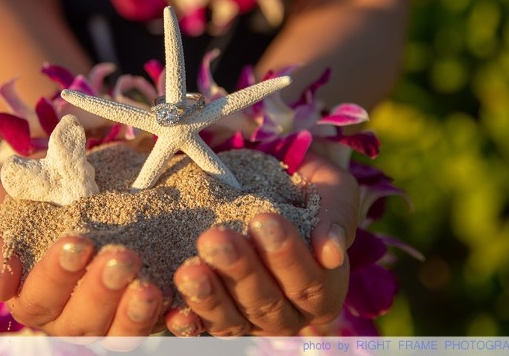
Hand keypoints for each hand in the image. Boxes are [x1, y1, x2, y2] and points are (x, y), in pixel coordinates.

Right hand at [0, 186, 165, 335]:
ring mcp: (110, 321)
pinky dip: (171, 320)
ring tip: (148, 287)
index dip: (55, 275)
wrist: (90, 183)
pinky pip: (158, 328)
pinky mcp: (145, 315)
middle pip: (80, 322)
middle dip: (100, 291)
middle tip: (122, 258)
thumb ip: (2, 238)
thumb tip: (1, 286)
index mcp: (35, 296)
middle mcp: (69, 318)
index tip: (78, 241)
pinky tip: (179, 304)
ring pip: (118, 335)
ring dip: (133, 314)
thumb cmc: (46, 195)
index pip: (38, 298)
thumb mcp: (16, 204)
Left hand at [165, 152, 357, 335]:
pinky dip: (186, 322)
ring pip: (230, 320)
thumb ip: (337, 216)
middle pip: (266, 302)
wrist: (270, 182)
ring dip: (208, 296)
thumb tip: (330, 251)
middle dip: (239, 269)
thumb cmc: (306, 187)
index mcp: (323, 290)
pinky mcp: (214, 318)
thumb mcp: (332, 190)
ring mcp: (248, 320)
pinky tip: (171, 312)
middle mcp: (287, 314)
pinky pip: (200, 326)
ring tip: (189, 270)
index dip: (287, 255)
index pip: (309, 281)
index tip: (263, 220)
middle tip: (214, 237)